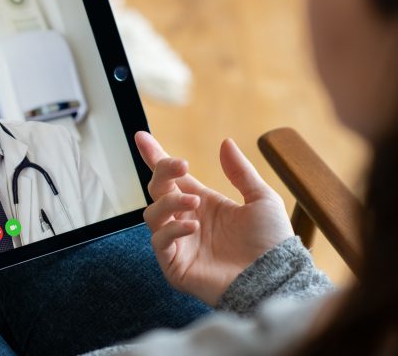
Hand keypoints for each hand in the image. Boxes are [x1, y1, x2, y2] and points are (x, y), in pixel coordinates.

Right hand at [134, 132, 293, 305]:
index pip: (172, 178)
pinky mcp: (174, 265)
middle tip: (180, 165)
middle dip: (163, 172)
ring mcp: (179, 243)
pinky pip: (159, 241)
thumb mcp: (261, 199)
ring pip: (153, 214)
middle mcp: (186, 220)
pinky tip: (193, 227)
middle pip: (157, 190)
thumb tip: (224, 143)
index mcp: (203, 203)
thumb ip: (241, 172)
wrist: (274, 279)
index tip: (141, 136)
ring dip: (169, 203)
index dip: (155, 157)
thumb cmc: (272, 243)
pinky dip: (172, 230)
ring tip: (194, 203)